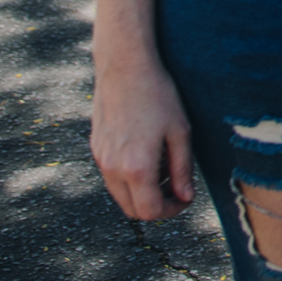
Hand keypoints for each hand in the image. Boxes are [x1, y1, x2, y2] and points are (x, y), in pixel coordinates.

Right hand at [91, 56, 194, 219]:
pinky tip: (147, 156)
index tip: (186, 199)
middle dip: (156, 206)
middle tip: (177, 188)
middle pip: (132, 210)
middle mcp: (112, 168)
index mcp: (136, 167)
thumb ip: (182, 169)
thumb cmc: (158, 96)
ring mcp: (100, 159)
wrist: (125, 69)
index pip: (150, 211)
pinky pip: (112, 177)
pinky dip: (130, 179)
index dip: (171, 211)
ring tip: (164, 169)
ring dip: (142, 193)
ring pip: (120, 195)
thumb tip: (186, 197)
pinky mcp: (95, 149)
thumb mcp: (180, 132)